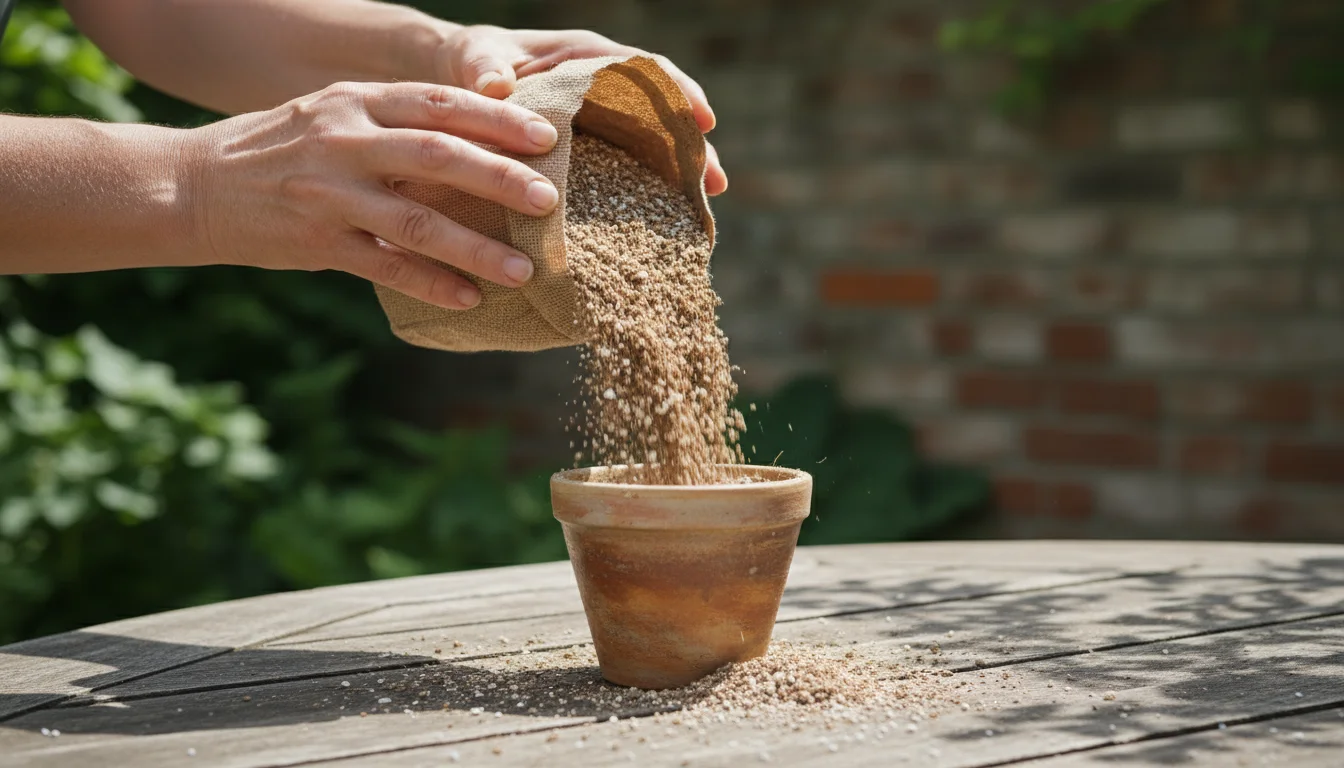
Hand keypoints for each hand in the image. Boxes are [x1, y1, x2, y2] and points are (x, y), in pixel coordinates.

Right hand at [187, 81, 561, 309]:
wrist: (191, 186)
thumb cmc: (278, 151)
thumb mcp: (331, 117)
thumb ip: (393, 126)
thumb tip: (476, 147)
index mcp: (356, 102)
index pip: (439, 103)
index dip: (497, 119)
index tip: (546, 137)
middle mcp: (344, 140)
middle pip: (437, 155)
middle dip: (500, 177)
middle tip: (550, 199)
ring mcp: (329, 193)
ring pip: (417, 219)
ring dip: (476, 247)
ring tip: (524, 270)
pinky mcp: (315, 242)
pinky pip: (385, 267)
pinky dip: (431, 284)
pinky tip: (469, 300)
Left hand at [434, 26, 727, 195]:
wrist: (458, 83)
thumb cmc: (472, 63)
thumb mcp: (475, 60)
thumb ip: (485, 69)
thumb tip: (496, 86)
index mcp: (584, 56)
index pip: (644, 67)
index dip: (678, 91)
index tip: (703, 119)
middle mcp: (602, 86)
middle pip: (661, 111)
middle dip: (692, 145)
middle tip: (715, 182)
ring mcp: (600, 121)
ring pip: (651, 143)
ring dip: (679, 173)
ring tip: (703, 206)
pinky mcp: (591, 149)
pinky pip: (626, 166)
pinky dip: (645, 188)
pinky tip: (660, 219)